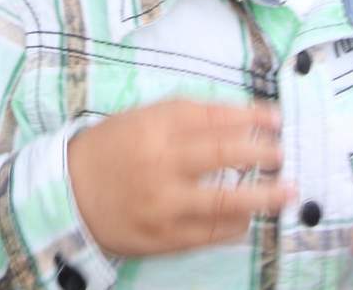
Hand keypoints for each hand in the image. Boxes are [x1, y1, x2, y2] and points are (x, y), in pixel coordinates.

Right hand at [66, 99, 291, 256]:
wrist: (66, 195)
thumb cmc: (107, 151)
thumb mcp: (138, 120)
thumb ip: (181, 118)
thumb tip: (235, 119)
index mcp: (153, 128)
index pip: (213, 118)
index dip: (250, 116)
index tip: (274, 119)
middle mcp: (161, 164)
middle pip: (225, 154)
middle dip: (262, 152)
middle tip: (282, 154)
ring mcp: (164, 204)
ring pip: (226, 201)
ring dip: (263, 196)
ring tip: (286, 192)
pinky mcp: (164, 237)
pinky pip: (211, 233)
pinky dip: (236, 225)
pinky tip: (249, 218)